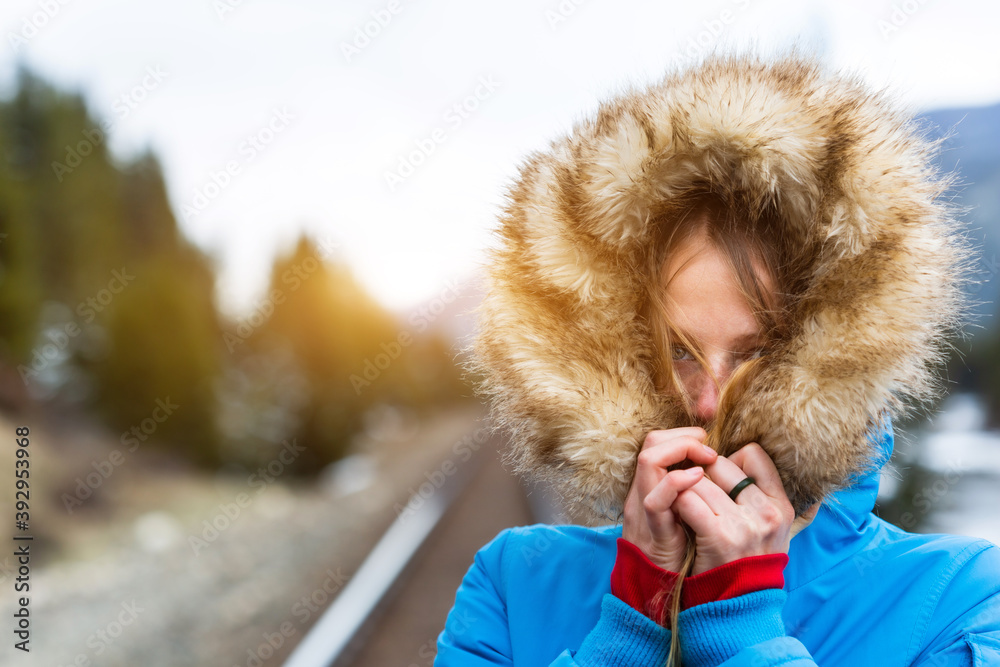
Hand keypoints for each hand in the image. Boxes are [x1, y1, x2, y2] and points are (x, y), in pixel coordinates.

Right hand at [622, 427, 718, 571]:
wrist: (660, 595)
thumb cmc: (681, 557)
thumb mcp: (686, 517)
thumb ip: (694, 494)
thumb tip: (723, 471)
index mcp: (651, 488)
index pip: (656, 442)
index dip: (681, 434)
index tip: (706, 440)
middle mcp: (643, 493)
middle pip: (651, 443)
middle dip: (684, 437)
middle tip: (707, 445)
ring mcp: (644, 511)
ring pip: (649, 460)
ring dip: (680, 449)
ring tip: (705, 456)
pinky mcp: (652, 532)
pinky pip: (654, 500)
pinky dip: (674, 483)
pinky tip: (695, 478)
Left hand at [670, 442, 817, 574]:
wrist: (740, 605)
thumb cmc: (753, 563)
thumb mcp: (778, 534)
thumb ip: (783, 507)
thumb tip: (814, 493)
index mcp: (780, 506)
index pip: (753, 454)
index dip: (730, 461)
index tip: (720, 480)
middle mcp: (766, 512)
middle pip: (721, 464)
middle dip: (702, 474)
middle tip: (696, 492)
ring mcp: (744, 524)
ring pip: (699, 481)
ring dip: (685, 489)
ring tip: (684, 504)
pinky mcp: (719, 536)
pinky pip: (687, 500)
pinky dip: (677, 503)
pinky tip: (677, 514)